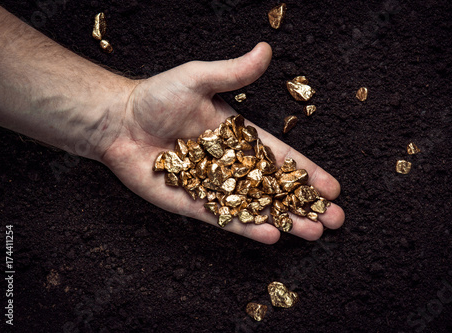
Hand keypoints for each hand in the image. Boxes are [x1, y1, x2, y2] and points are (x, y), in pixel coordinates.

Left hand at [101, 42, 343, 243]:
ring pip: (256, 206)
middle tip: (333, 218)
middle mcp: (232, 165)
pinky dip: (248, 227)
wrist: (117, 122)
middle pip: (276, 187)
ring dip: (285, 220)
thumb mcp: (198, 78)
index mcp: (239, 137)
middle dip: (305, 202)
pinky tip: (272, 236)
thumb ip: (233, 72)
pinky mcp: (194, 203)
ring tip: (314, 232)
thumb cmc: (156, 97)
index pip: (282, 157)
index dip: (307, 172)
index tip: (331, 187)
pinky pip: (225, 218)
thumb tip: (265, 49)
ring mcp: (215, 186)